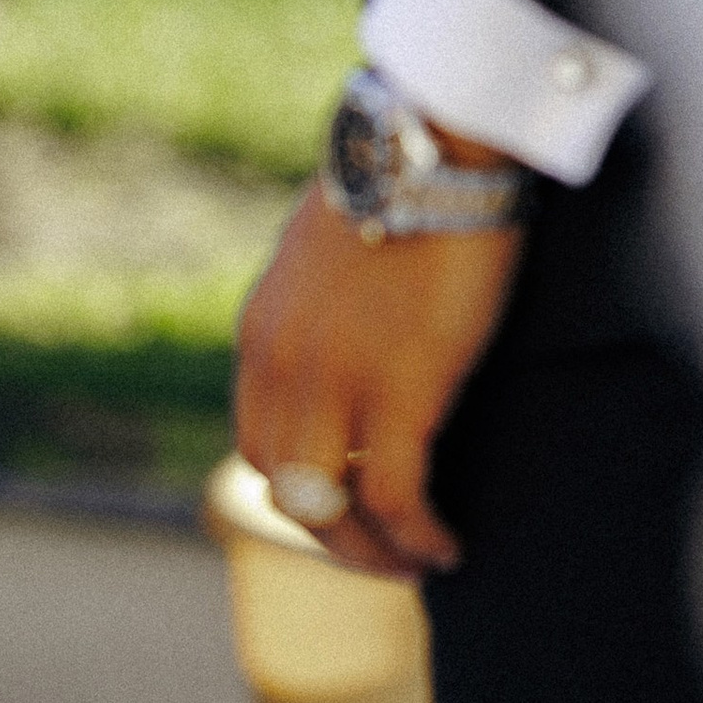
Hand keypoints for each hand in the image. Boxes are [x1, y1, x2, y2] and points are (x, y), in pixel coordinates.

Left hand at [235, 177, 524, 578]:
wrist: (435, 140)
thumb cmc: (400, 185)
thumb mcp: (328, 257)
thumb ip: (321, 310)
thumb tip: (347, 340)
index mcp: (261, 333)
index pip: (255, 445)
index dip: (297, 495)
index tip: (345, 514)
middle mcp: (280, 363)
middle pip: (284, 489)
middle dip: (334, 539)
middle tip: (386, 556)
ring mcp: (335, 379)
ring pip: (330, 507)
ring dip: (374, 552)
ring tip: (419, 561)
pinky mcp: (400, 387)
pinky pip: (395, 496)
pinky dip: (417, 536)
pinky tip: (447, 546)